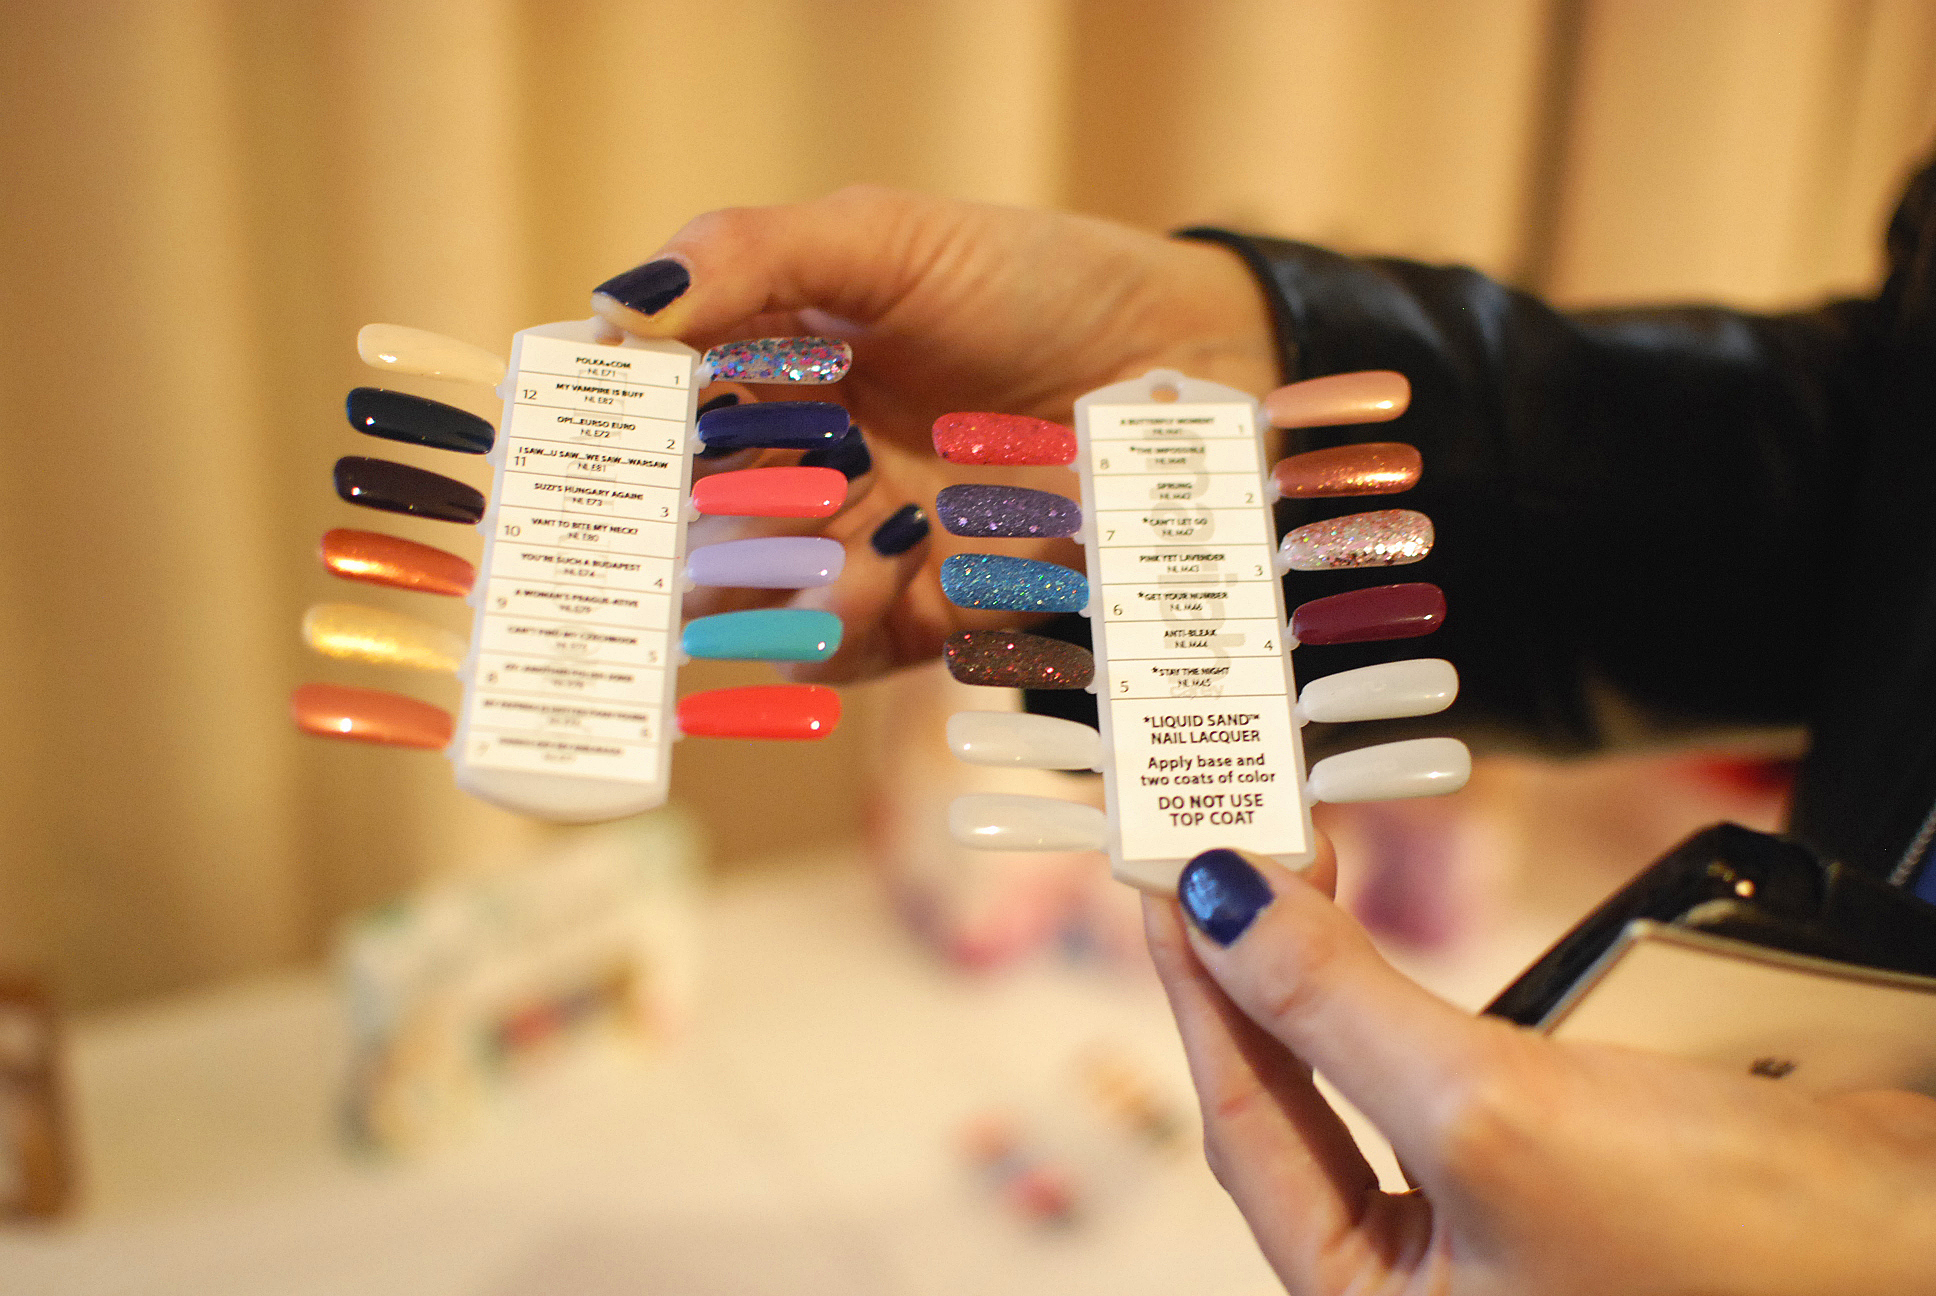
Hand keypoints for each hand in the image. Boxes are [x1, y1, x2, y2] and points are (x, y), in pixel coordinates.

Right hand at [591, 186, 1278, 681]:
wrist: (1186, 357)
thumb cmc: (1032, 277)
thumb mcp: (883, 237)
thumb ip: (748, 258)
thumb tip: (610, 308)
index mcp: (764, 373)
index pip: (653, 424)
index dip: (611, 445)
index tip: (584, 451)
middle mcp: (794, 469)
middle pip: (686, 530)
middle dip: (673, 533)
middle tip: (668, 523)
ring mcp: (856, 549)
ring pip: (750, 603)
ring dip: (758, 580)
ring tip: (811, 526)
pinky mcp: (924, 616)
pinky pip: (839, 649)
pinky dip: (834, 623)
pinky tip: (890, 559)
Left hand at [1145, 841, 1935, 1294]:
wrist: (1932, 1251)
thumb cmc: (1727, 1247)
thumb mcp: (1489, 1117)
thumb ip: (1336, 1008)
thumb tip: (1218, 903)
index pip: (1244, 1129)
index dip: (1197, 993)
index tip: (1166, 878)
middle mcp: (1424, 1282)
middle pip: (1294, 1103)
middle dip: (1258, 975)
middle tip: (1225, 850)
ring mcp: (1493, 1225)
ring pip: (1369, 1073)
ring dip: (1331, 970)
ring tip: (1289, 863)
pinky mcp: (1561, 1163)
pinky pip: (1452, 1060)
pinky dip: (1419, 986)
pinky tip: (1388, 925)